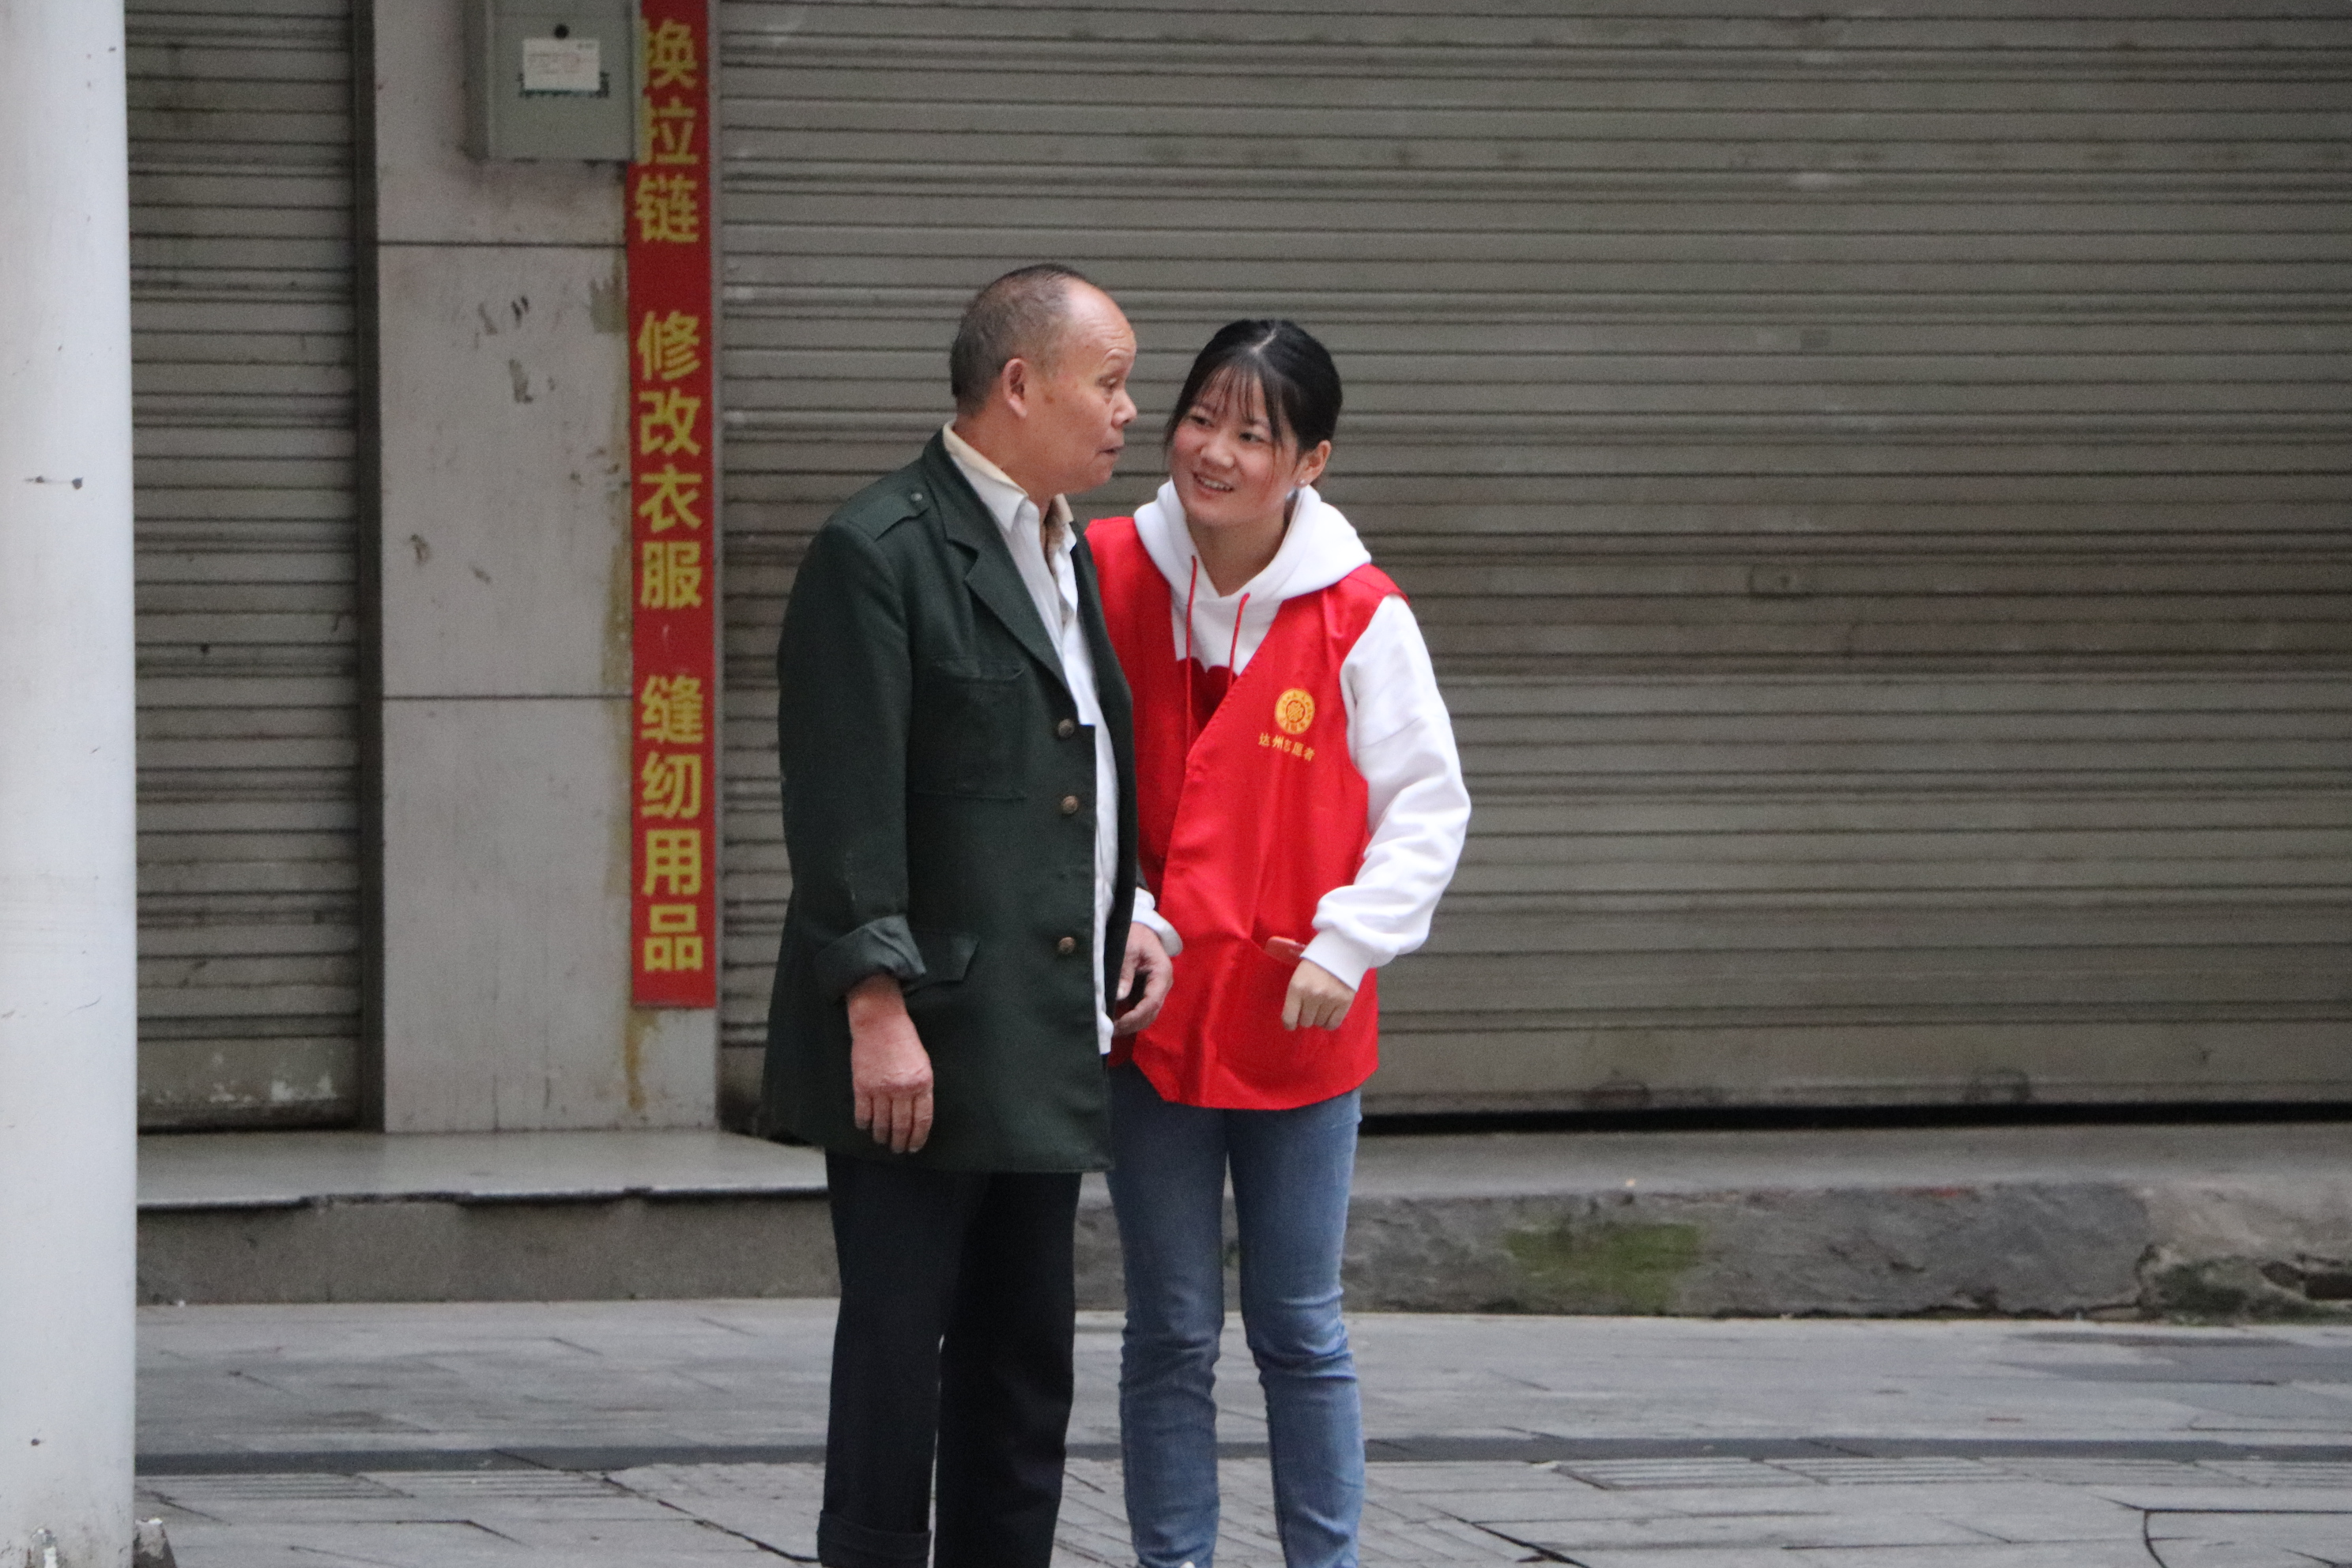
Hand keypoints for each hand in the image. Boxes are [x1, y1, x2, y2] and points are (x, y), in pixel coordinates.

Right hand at [846, 974, 932, 1152]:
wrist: (880, 1022)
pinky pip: (863, 1113)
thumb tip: (916, 1113)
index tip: (915, 1146)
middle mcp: (902, 1089)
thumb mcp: (923, 1063)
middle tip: (898, 1149)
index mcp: (922, 1083)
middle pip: (902, 1125)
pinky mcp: (862, 1086)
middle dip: (900, 1141)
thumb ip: (921, 1088)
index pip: (922, 1119)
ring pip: (882, 1123)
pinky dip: (864, 1124)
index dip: (918, 1136)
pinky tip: (866, 1128)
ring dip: (882, 1136)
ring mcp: (881, 1089)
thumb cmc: (904, 1039)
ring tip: (882, 1141)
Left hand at [1113, 924, 1172, 1035]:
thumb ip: (1125, 972)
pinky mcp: (1146, 991)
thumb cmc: (1133, 934)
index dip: (1135, 1016)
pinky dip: (1130, 1017)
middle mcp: (1162, 985)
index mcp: (1161, 974)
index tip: (1117, 1023)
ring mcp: (1156, 989)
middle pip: (1151, 1013)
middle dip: (1132, 1024)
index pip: (1151, 1002)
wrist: (1139, 927)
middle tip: (1110, 1030)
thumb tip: (1120, 996)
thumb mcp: (1127, 949)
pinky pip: (1141, 1009)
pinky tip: (1115, 1020)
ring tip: (1111, 1029)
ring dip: (1131, 1024)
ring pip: (1147, 1014)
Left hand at [1281, 958, 1355, 1031]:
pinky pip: (1333, 1024)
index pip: (1289, 1018)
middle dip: (1306, 1017)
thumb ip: (1295, 995)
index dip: (1289, 1024)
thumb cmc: (1315, 962)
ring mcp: (1329, 1000)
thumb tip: (1295, 1017)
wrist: (1341, 950)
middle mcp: (1312, 995)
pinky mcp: (1344, 1002)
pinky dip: (1329, 1022)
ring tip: (1321, 1007)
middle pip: (1305, 1022)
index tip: (1291, 1024)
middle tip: (1310, 1008)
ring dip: (1318, 1018)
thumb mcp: (1298, 975)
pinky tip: (1329, 1014)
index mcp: (1297, 987)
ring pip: (1319, 1023)